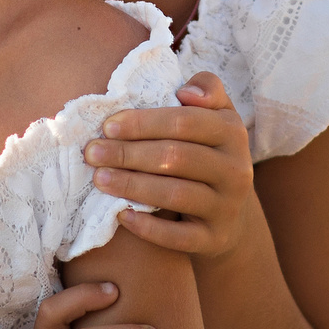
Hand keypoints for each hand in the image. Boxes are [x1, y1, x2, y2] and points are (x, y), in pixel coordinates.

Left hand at [84, 72, 252, 258]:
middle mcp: (236, 169)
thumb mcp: (215, 116)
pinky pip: (180, 237)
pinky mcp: (216, 239)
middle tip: (92, 153)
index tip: (108, 126)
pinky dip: (149, 228)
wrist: (229, 213)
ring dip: (132, 186)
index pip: (185, 122)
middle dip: (129, 154)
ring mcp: (227, 207)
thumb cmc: (207, 152)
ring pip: (176, 195)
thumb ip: (206, 90)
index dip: (144, 123)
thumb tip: (187, 92)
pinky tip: (122, 215)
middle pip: (177, 157)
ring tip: (99, 179)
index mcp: (232, 132)